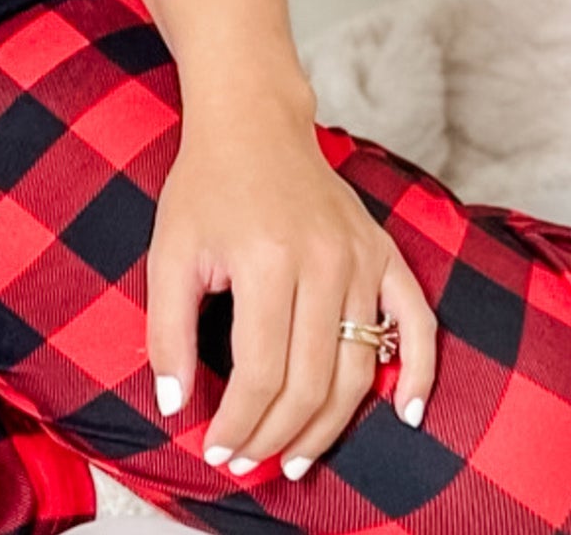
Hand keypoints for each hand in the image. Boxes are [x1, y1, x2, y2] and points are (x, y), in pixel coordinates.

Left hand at [144, 92, 437, 481]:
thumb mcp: (168, 251)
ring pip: (359, 368)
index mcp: (266, 260)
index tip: (217, 450)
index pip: (261, 372)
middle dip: (278, 435)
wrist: (252, 123)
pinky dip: (418, 373)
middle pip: (312, 382)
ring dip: (330, 425)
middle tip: (251, 463)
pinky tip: (403, 415)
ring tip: (297, 459)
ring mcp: (361, 258)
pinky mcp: (385, 253)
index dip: (239, 423)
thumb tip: (174, 405)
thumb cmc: (205, 187)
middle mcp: (322, 261)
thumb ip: (168, 330)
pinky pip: (418, 323)